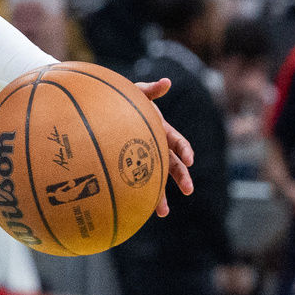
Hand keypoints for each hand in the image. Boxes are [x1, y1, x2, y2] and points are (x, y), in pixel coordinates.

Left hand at [135, 78, 193, 216]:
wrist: (105, 110)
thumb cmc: (122, 100)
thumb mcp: (135, 94)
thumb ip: (150, 90)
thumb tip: (166, 81)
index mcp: (162, 130)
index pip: (179, 142)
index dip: (185, 150)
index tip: (189, 160)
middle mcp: (157, 147)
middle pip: (174, 165)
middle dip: (182, 177)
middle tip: (188, 190)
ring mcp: (145, 159)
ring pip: (157, 180)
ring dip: (162, 197)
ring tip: (162, 213)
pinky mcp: (131, 167)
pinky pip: (138, 183)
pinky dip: (142, 196)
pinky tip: (139, 210)